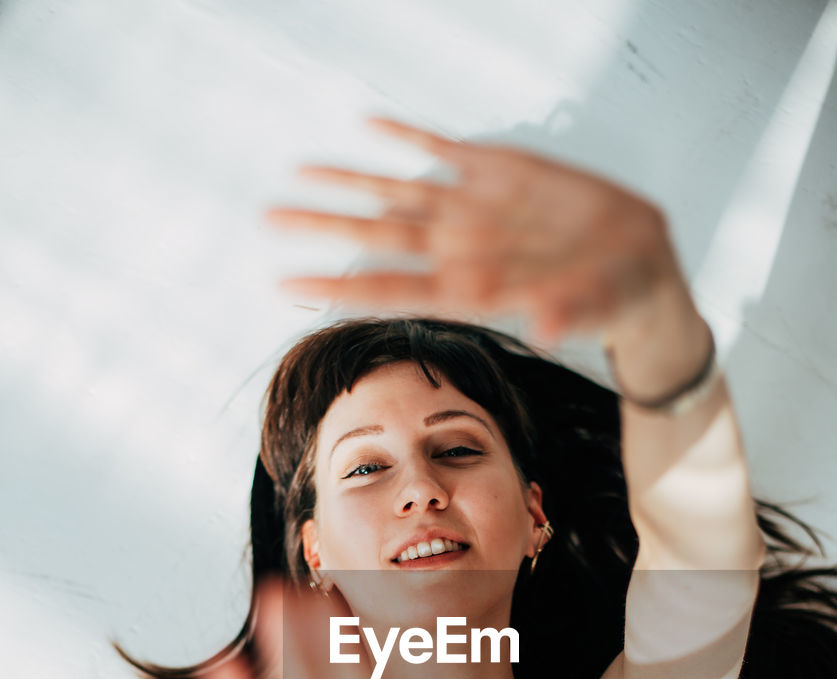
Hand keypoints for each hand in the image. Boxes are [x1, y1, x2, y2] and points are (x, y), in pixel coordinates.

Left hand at [266, 115, 684, 346]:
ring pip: (396, 194)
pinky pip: (443, 152)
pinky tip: (369, 124)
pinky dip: (407, 139)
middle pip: (376, 237)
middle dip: (322, 226)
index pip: (390, 287)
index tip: (287, 283)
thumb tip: (549, 328)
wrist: (637, 264)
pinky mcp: (500, 173)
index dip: (338, 284)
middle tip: (267, 218)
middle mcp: (460, 250)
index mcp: (472, 289)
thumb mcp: (597, 307)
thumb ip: (569, 314)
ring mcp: (474, 211)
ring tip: (297, 171)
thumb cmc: (614, 298)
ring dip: (348, 182)